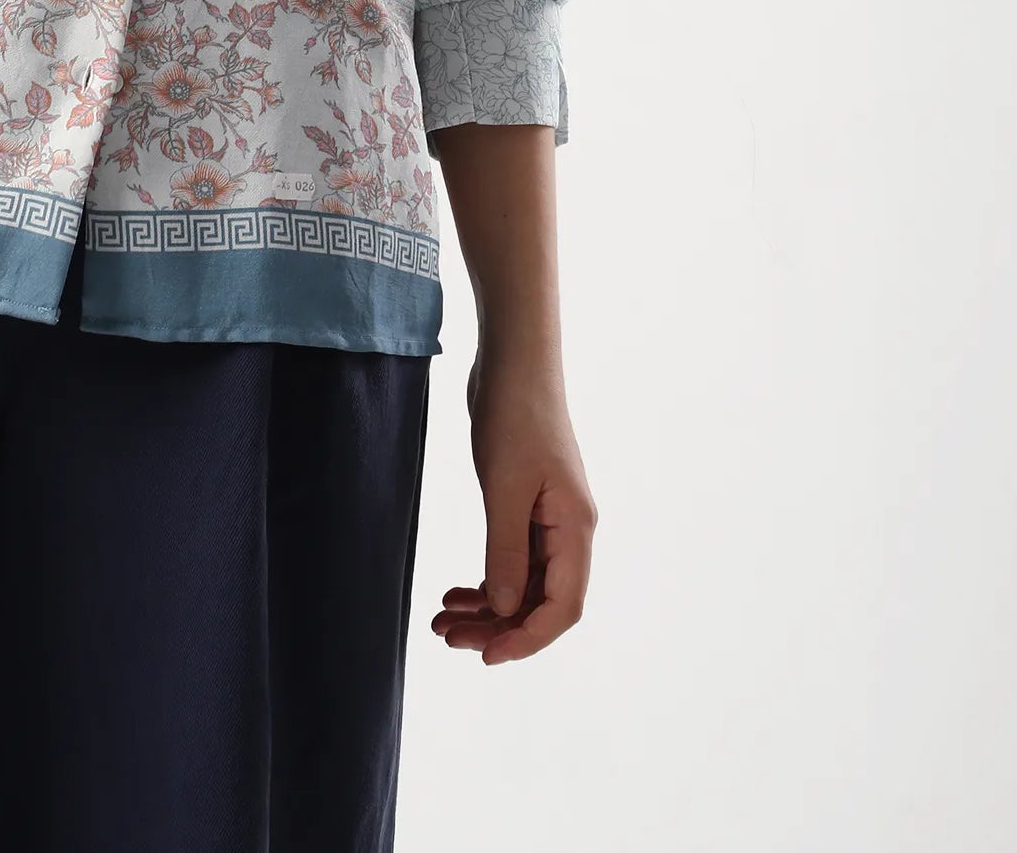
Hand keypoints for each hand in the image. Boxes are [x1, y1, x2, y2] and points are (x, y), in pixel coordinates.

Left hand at [431, 346, 595, 662]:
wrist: (513, 361)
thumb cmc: (514, 415)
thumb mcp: (504, 487)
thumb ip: (505, 550)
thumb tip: (503, 610)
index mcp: (575, 529)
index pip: (562, 608)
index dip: (527, 639)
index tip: (485, 656)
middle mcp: (568, 530)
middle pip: (540, 602)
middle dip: (497, 627)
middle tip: (447, 638)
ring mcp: (548, 519)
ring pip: (522, 584)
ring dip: (486, 608)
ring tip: (441, 621)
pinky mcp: (526, 505)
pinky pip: (512, 560)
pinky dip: (485, 579)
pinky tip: (455, 592)